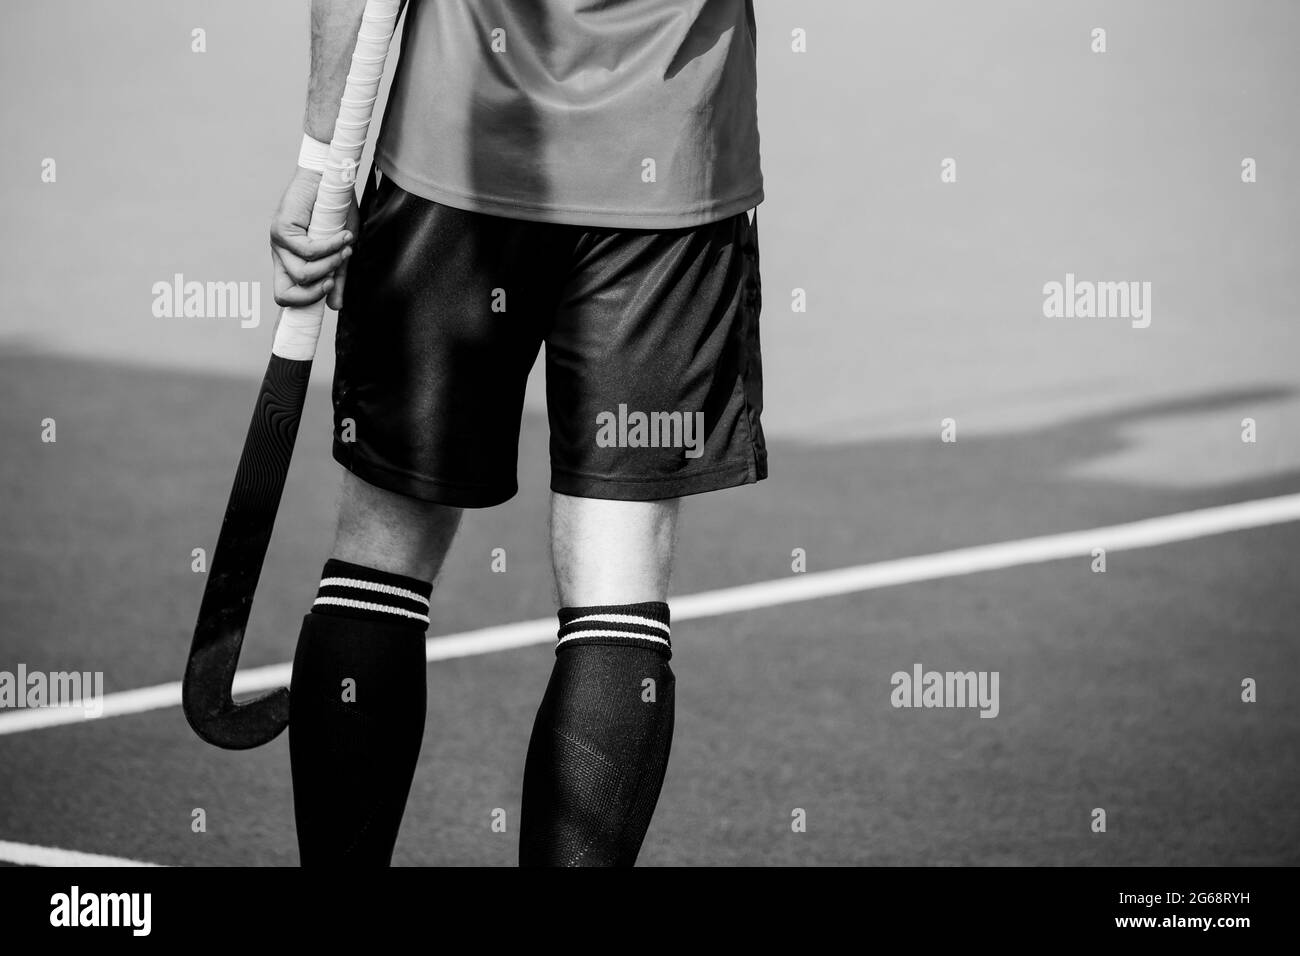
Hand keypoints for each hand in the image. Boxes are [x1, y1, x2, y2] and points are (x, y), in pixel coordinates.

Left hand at [269, 168, 358, 310]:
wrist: (328, 179)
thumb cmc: (334, 212)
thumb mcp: (340, 251)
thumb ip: (336, 277)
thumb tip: (335, 306)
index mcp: (291, 263)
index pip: (286, 295)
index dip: (304, 304)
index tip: (330, 298)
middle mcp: (280, 256)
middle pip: (283, 295)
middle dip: (312, 295)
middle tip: (333, 282)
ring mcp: (277, 244)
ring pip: (302, 274)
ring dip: (330, 265)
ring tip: (346, 248)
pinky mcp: (281, 230)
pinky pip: (308, 252)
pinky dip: (330, 247)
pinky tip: (343, 236)